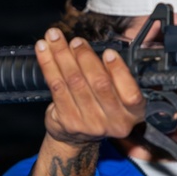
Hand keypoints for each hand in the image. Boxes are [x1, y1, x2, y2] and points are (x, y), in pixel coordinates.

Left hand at [31, 29, 144, 175]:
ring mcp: (90, 123)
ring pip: (74, 81)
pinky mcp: (67, 120)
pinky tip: (44, 50)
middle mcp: (114, 122)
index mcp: (132, 113)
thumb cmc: (100, 107)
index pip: (130, 93)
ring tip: (55, 38)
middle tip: (77, 42)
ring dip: (62, 55)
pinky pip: (56, 86)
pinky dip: (48, 64)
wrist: (75, 137)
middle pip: (99, 83)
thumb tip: (104, 48)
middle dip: (85, 57)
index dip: (118, 70)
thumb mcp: (117, 97)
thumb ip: (115, 76)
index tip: (108, 52)